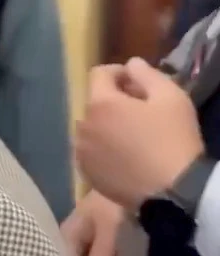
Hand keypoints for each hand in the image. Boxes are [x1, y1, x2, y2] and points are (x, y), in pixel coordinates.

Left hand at [76, 57, 204, 208]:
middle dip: (114, 101)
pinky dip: (103, 149)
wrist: (172, 191)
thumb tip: (130, 64)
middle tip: (141, 112)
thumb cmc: (173, 139)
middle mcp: (82, 125)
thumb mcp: (171, 97)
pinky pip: (91, 152)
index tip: (139, 83)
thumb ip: (146, 74)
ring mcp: (81, 152)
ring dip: (107, 126)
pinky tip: (125, 157)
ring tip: (133, 136)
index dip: (119, 73)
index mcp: (100, 103)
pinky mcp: (86, 174)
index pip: (98, 74)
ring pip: (92, 128)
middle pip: (95, 103)